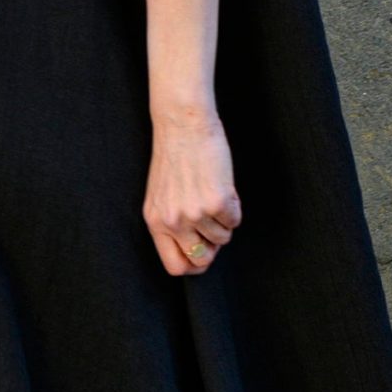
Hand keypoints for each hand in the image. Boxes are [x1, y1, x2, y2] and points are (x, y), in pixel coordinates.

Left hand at [144, 106, 241, 277]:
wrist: (183, 126)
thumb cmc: (175, 156)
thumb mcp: (162, 195)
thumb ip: (172, 222)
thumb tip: (198, 248)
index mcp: (156, 222)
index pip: (175, 266)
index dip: (194, 266)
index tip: (205, 255)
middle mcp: (173, 222)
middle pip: (201, 259)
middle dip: (214, 247)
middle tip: (215, 225)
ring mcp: (195, 214)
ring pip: (222, 238)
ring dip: (225, 221)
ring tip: (216, 196)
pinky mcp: (216, 202)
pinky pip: (235, 219)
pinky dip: (235, 206)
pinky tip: (224, 187)